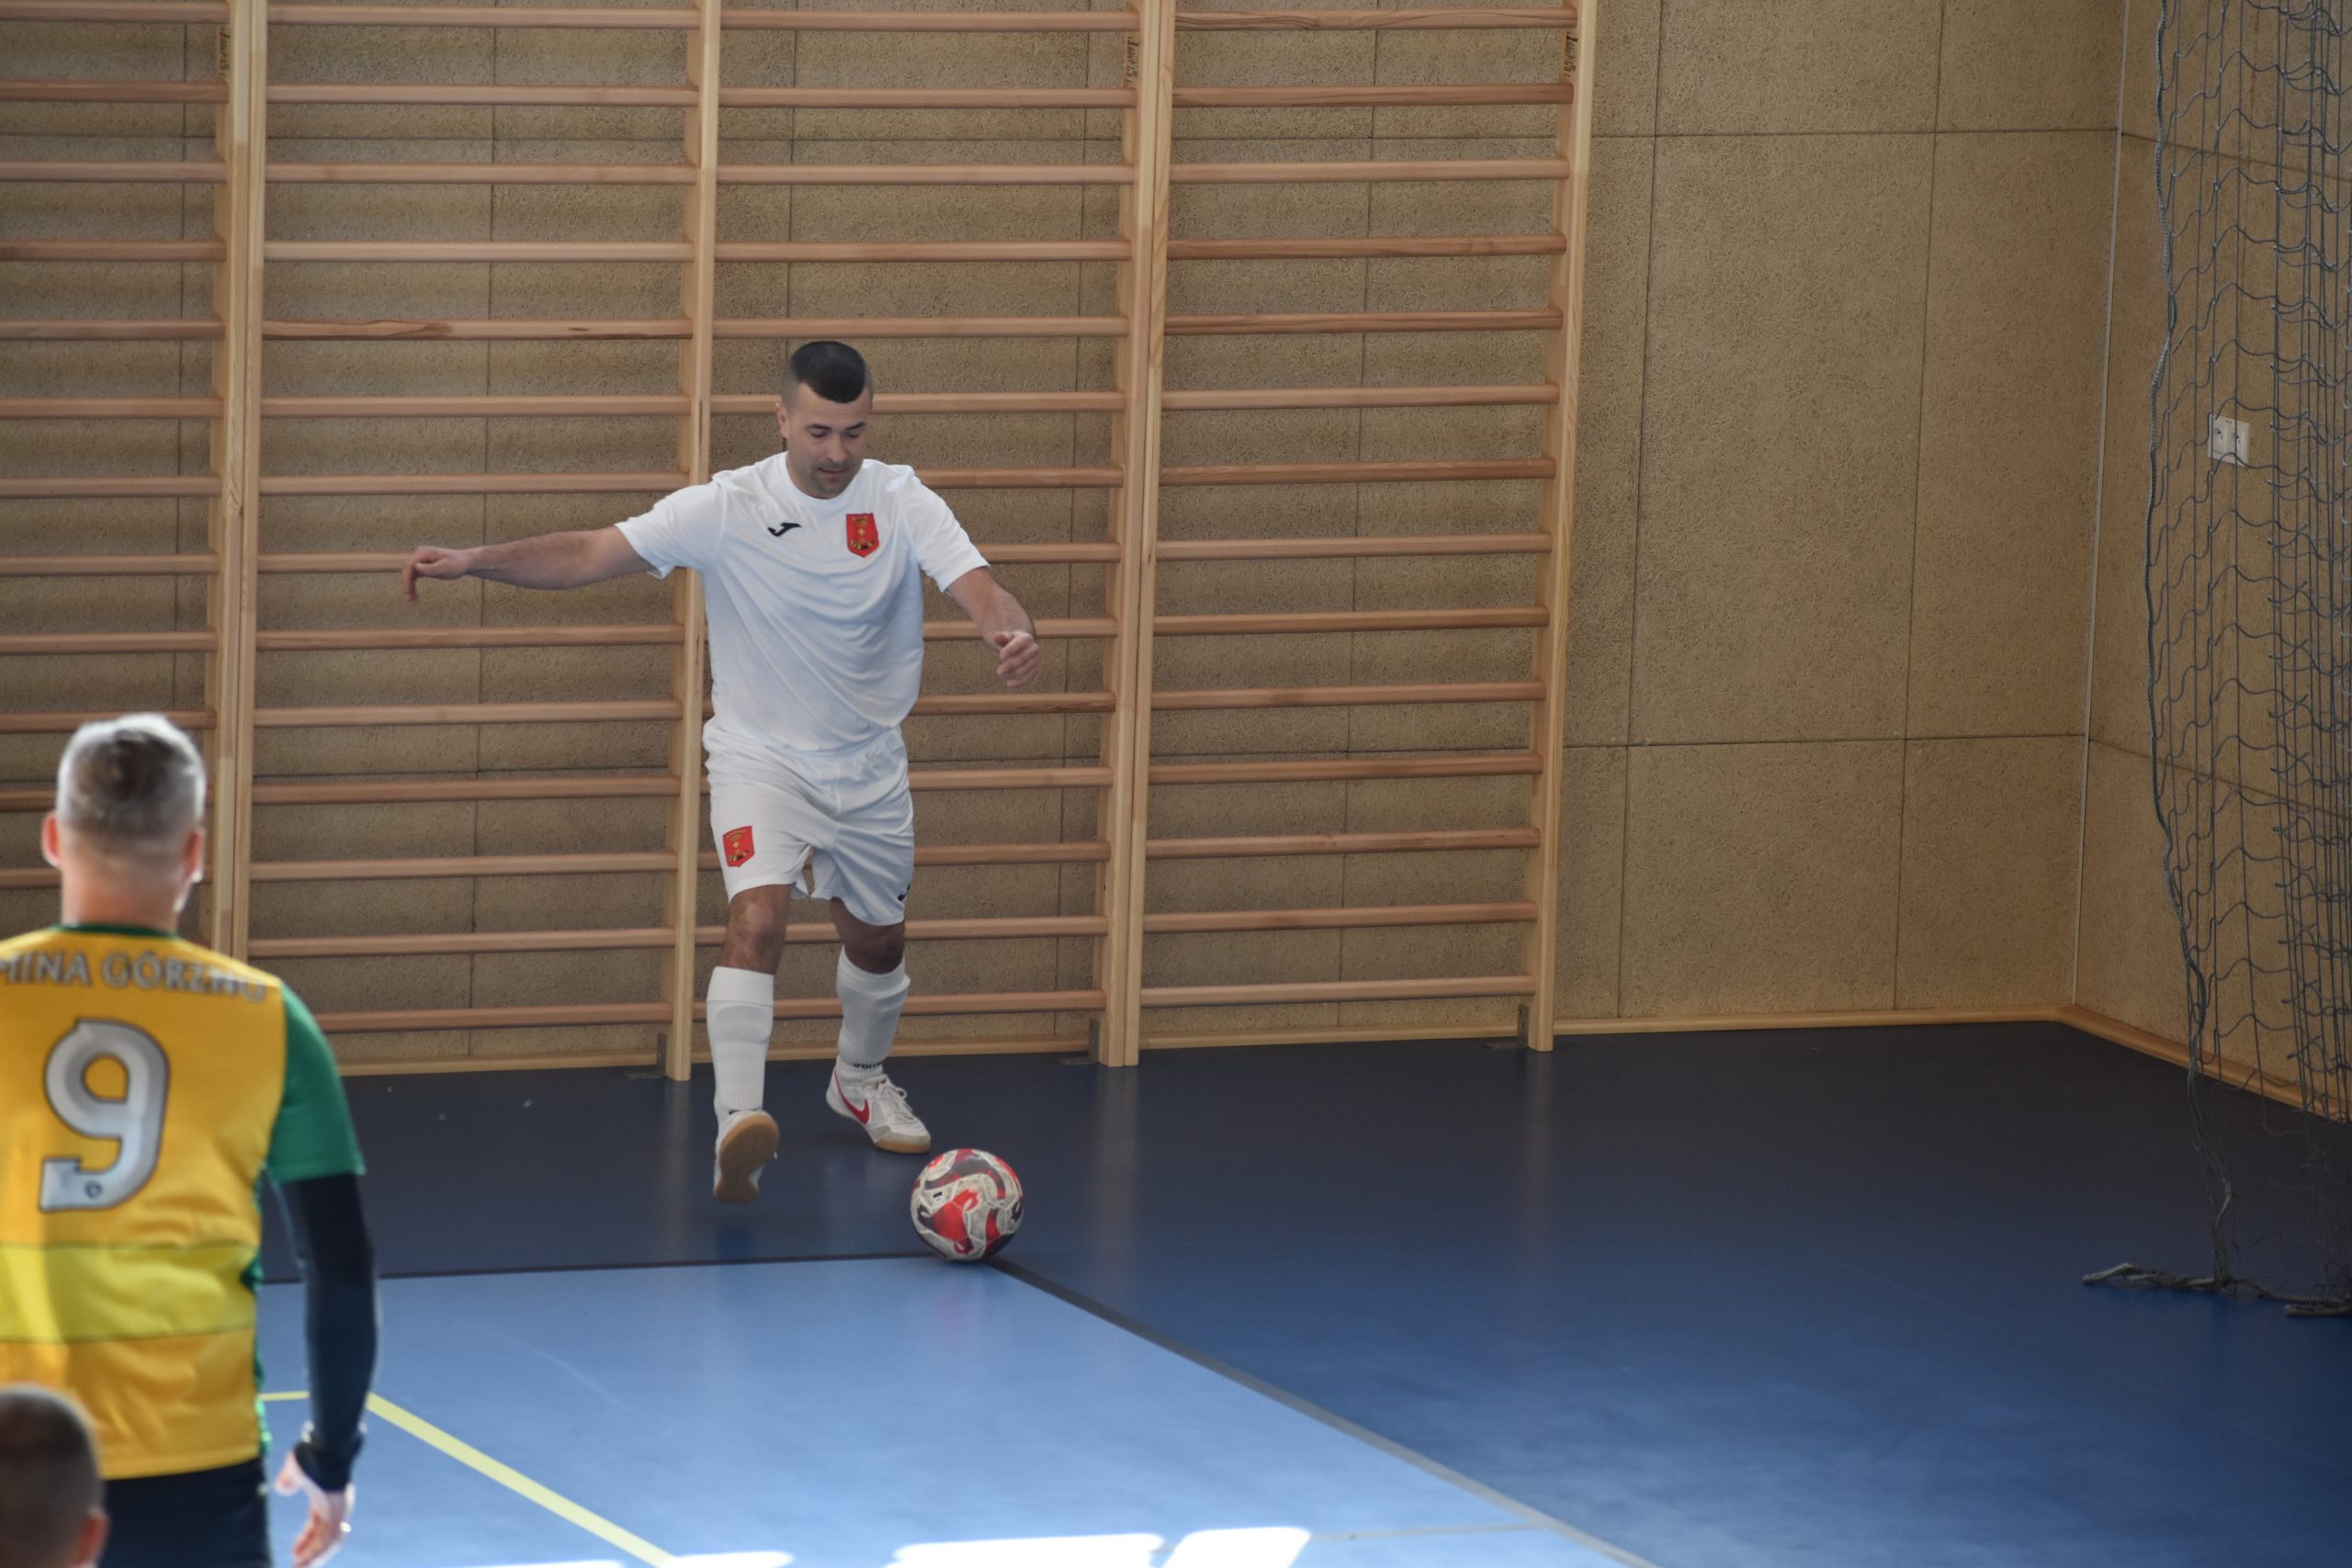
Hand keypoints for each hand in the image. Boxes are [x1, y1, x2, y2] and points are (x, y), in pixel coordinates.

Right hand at [273, 1452, 353, 1566]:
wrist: (323, 1447)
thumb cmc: (309, 1456)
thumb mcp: (294, 1472)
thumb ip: (288, 1481)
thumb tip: (284, 1488)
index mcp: (324, 1499)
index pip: (317, 1526)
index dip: (306, 1541)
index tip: (294, 1554)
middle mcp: (335, 1507)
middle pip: (324, 1537)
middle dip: (310, 1554)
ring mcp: (339, 1509)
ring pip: (329, 1541)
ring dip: (315, 1557)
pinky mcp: (338, 1511)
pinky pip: (330, 1538)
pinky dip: (319, 1551)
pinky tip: (307, 1562)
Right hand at [400, 545, 476, 602]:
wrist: (465, 562)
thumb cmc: (457, 564)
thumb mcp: (445, 568)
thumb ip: (430, 568)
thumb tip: (415, 567)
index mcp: (423, 553)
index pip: (409, 566)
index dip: (406, 580)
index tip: (407, 592)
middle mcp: (419, 555)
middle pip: (407, 571)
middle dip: (407, 586)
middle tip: (409, 600)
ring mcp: (420, 560)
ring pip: (409, 575)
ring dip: (409, 587)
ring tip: (412, 601)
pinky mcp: (423, 566)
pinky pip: (414, 577)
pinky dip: (413, 586)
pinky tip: (414, 596)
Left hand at [992, 629, 1038, 688]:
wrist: (1019, 648)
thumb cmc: (1009, 642)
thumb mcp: (1004, 638)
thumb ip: (1001, 637)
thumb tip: (997, 637)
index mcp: (1026, 638)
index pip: (1019, 643)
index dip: (1011, 649)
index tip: (1001, 656)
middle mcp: (1034, 649)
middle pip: (1023, 658)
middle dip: (1010, 665)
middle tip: (998, 671)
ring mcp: (1035, 661)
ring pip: (1025, 669)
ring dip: (1012, 674)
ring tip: (1001, 675)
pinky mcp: (1034, 671)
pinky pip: (1029, 678)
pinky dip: (1019, 682)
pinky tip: (1009, 684)